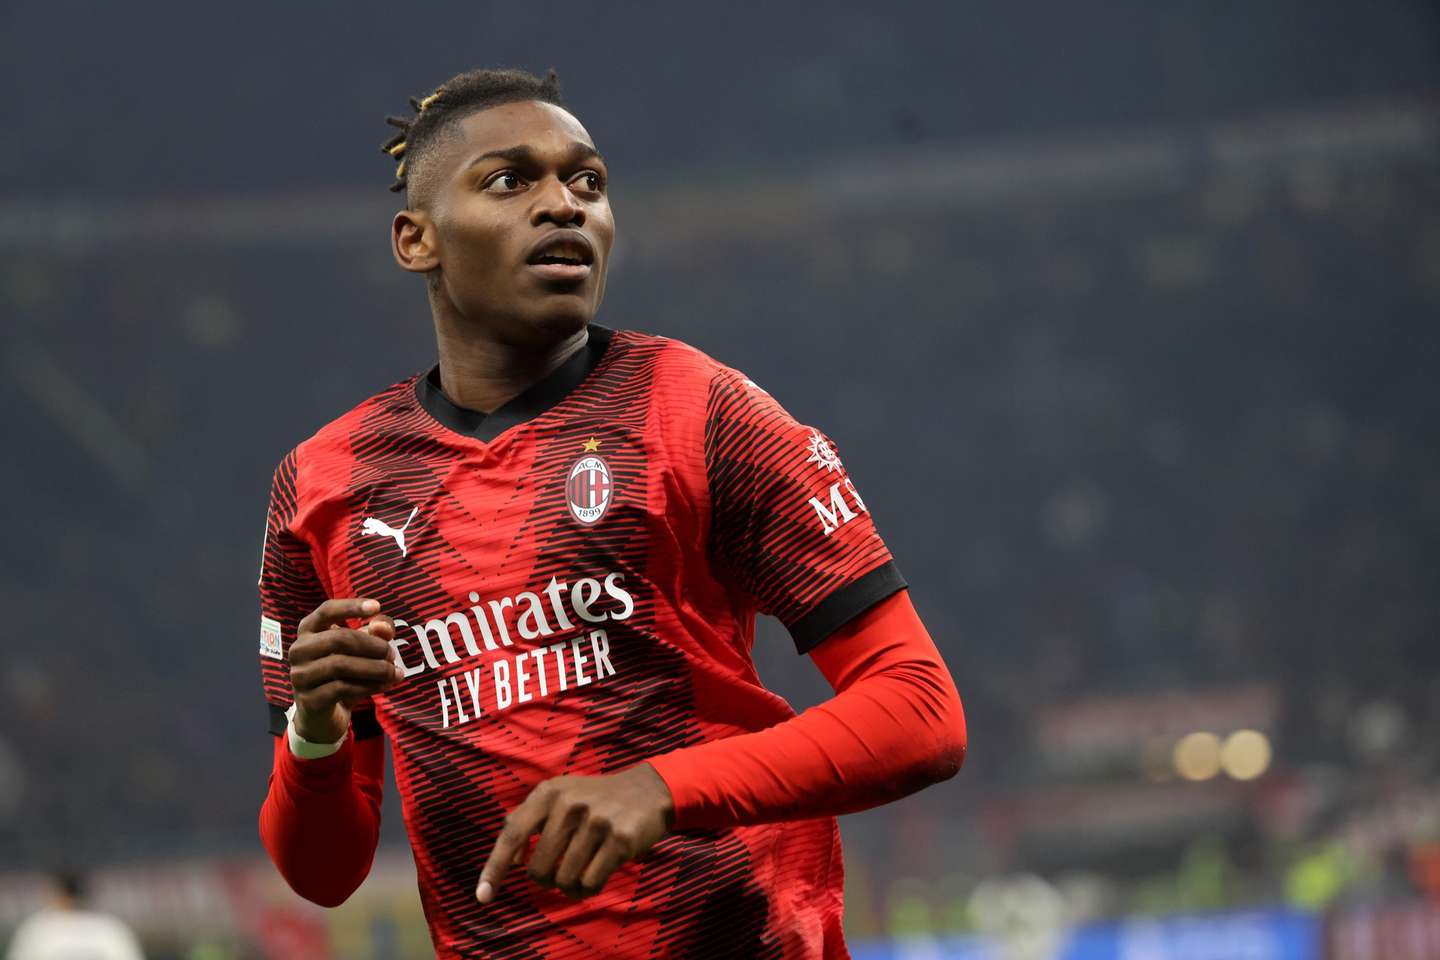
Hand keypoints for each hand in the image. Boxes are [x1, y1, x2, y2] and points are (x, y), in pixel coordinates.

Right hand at [289, 598, 400, 742]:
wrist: (323, 716)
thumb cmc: (342, 675)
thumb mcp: (361, 651)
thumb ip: (375, 633)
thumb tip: (384, 625)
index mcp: (308, 630)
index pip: (326, 610)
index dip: (351, 606)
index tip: (377, 606)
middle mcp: (299, 650)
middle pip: (338, 638)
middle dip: (372, 645)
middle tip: (392, 654)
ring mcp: (300, 676)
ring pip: (340, 665)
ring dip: (374, 668)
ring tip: (393, 672)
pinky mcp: (309, 700)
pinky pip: (342, 688)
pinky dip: (368, 686)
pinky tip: (384, 685)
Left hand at [477, 764, 674, 902]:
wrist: (647, 791)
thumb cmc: (594, 800)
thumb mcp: (559, 795)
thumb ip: (528, 819)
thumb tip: (509, 861)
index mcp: (548, 793)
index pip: (512, 834)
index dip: (494, 868)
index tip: (483, 896)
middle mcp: (569, 805)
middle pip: (538, 869)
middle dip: (546, 880)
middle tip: (558, 873)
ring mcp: (595, 822)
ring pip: (564, 880)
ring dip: (570, 887)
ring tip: (581, 874)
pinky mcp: (619, 840)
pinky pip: (589, 884)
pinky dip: (588, 890)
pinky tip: (596, 877)